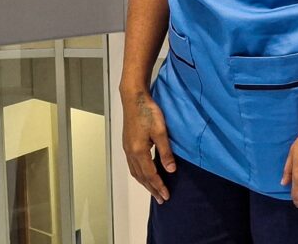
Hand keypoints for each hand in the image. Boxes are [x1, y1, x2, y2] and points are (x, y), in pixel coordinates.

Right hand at [121, 88, 175, 203]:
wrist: (133, 98)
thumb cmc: (148, 112)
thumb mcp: (161, 131)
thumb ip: (165, 151)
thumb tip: (171, 170)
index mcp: (139, 151)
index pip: (150, 175)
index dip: (158, 186)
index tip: (166, 196)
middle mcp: (130, 153)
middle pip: (141, 176)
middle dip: (151, 188)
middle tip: (161, 199)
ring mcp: (127, 148)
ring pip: (135, 172)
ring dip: (144, 182)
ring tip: (153, 190)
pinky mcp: (127, 143)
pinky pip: (132, 165)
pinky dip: (139, 174)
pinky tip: (144, 173)